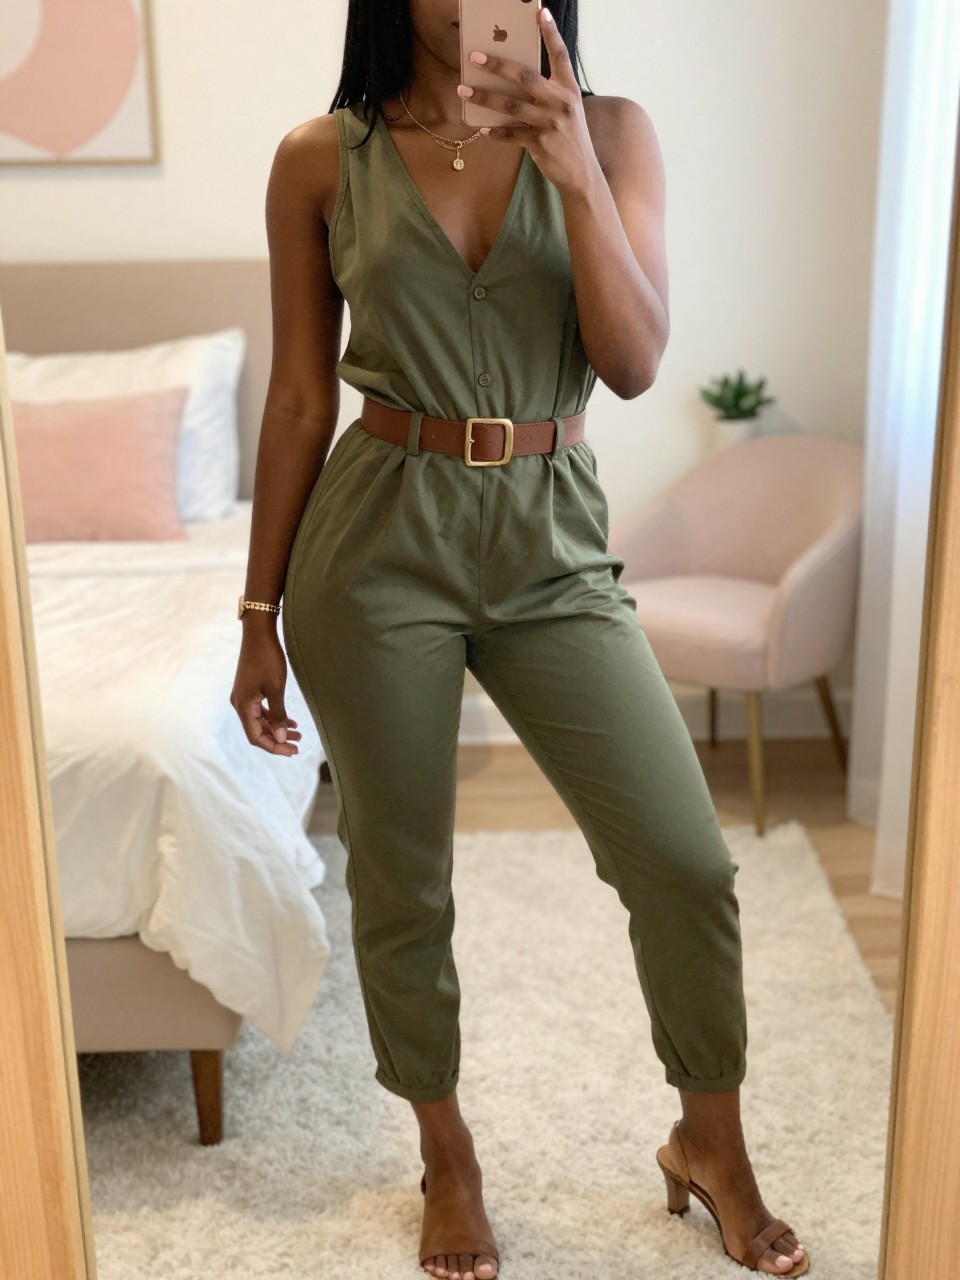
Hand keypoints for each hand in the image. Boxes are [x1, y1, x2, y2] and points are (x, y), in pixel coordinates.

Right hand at [230, 631, 301, 755]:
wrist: (259, 633)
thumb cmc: (267, 659)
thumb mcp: (275, 689)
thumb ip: (278, 715)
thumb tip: (281, 738)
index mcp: (243, 706)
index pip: (256, 737)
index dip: (274, 747)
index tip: (293, 751)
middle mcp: (240, 704)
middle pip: (257, 731)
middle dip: (277, 740)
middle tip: (298, 746)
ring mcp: (244, 696)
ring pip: (260, 721)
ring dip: (277, 729)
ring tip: (298, 734)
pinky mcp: (250, 689)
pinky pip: (261, 710)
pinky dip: (274, 717)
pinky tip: (291, 721)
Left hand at [456, 5, 601, 196]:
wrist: (582, 174)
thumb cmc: (570, 138)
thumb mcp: (567, 111)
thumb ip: (548, 94)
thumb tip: (515, 81)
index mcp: (569, 89)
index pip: (560, 55)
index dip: (551, 33)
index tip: (539, 12)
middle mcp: (561, 103)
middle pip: (526, 77)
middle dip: (498, 65)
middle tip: (475, 56)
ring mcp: (550, 123)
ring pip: (510, 105)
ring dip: (484, 97)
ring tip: (464, 90)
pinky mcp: (540, 143)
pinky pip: (511, 134)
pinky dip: (495, 132)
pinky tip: (482, 129)